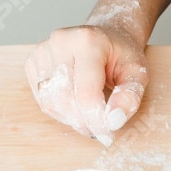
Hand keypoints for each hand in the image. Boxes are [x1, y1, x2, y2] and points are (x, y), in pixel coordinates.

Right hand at [24, 22, 146, 143]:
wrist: (107, 37)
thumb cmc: (122, 56)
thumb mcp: (137, 74)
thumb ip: (129, 97)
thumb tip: (115, 121)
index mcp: (88, 41)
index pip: (85, 92)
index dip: (95, 119)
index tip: (108, 132)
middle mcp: (61, 42)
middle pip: (64, 98)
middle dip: (83, 121)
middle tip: (100, 129)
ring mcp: (43, 51)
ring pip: (50, 101)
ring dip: (71, 118)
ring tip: (89, 116)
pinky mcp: (33, 62)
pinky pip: (42, 99)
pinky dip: (59, 110)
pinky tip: (75, 106)